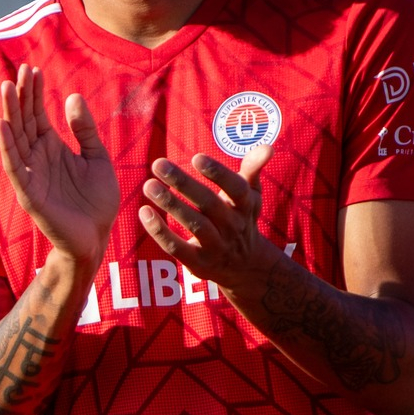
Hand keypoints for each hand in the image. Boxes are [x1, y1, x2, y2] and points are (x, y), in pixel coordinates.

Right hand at [0, 65, 116, 266]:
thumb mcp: (97, 157)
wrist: (96, 238)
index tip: (33, 69)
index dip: (34, 93)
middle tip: (19, 71)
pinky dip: (6, 146)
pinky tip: (1, 125)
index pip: (37, 114)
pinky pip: (13, 166)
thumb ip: (85, 130)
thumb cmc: (96, 202)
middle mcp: (36, 157)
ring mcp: (30, 174)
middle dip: (20, 96)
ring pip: (15, 138)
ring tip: (6, 88)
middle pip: (23, 121)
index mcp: (51, 148)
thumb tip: (71, 97)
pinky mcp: (28, 193)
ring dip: (9, 113)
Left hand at [138, 143, 278, 290]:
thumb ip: (254, 169)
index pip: (236, 188)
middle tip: (158, 163)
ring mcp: (216, 246)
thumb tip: (269, 147)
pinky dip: (159, 231)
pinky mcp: (198, 262)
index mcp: (245, 206)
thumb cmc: (242, 218)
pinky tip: (144, 212)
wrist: (246, 266)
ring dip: (170, 204)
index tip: (196, 157)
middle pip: (209, 203)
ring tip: (148, 185)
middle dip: (183, 183)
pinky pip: (176, 247)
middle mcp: (233, 226)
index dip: (218, 173)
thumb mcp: (252, 195)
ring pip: (194, 224)